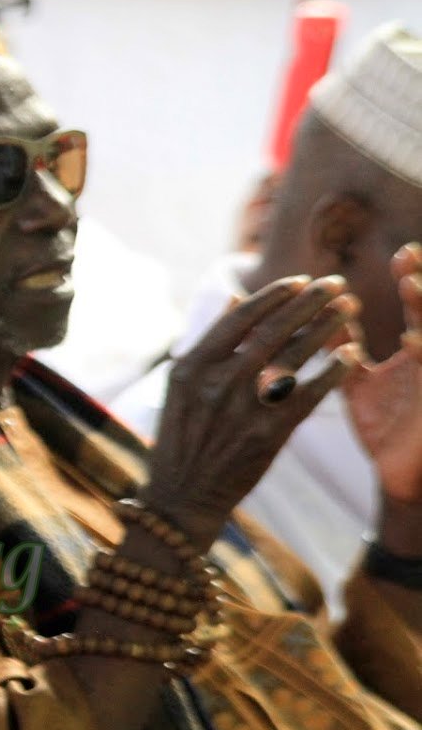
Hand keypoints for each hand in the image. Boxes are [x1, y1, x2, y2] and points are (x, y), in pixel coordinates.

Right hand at [143, 274, 361, 543]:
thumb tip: (234, 299)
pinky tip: (350, 358)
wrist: (183, 495)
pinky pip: (309, 395)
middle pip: (274, 330)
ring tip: (349, 310)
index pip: (240, 318)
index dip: (273, 295)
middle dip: (309, 302)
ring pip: (296, 357)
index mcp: (192, 366)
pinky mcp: (268, 434)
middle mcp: (217, 382)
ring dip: (328, 328)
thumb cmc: (183, 436)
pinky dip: (332, 374)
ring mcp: (243, 408)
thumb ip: (207, 345)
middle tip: (336, 284)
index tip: (299, 280)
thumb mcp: (180, 387)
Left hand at [346, 244, 421, 504]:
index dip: (416, 279)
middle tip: (409, 259)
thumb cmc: (383, 426)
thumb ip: (344, 348)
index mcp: (419, 351)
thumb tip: (317, 314)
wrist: (398, 475)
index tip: (402, 254)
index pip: (421, 307)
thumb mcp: (360, 381)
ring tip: (411, 286)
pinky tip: (414, 342)